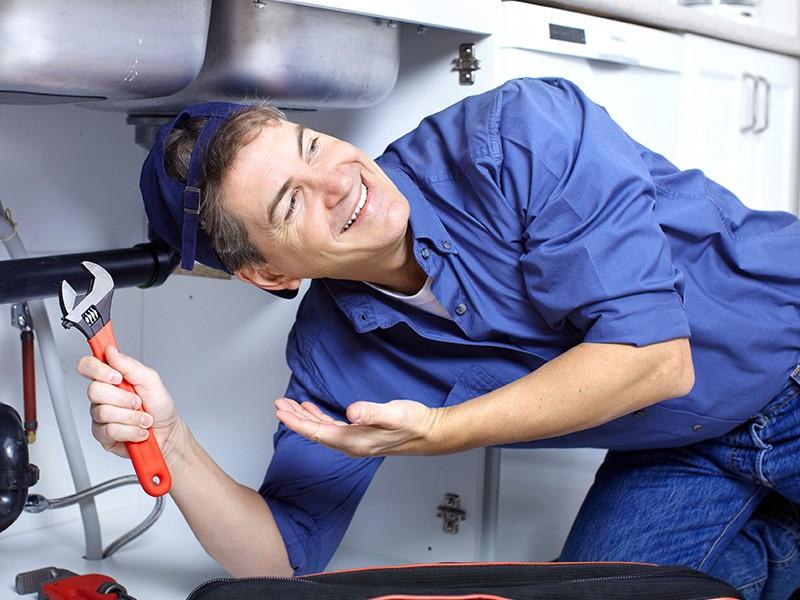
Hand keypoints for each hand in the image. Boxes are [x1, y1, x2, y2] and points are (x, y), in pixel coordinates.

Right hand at [77, 346, 181, 460]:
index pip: (88, 365)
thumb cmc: (159, 405)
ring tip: (143, 418)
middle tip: (138, 402)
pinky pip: (110, 431)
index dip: (97, 369)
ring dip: (132, 416)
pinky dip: (131, 430)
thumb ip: (129, 365)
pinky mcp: (102, 434)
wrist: (167, 431)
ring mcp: (100, 415)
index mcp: (111, 378)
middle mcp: (102, 396)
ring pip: (104, 412)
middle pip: (94, 391)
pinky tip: (138, 430)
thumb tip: (111, 351)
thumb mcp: (151, 380)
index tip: (117, 376)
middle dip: (124, 398)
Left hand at [273, 398, 445, 456]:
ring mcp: (355, 441)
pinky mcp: (361, 435)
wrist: (429, 433)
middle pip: (315, 433)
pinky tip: (314, 411)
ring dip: (305, 419)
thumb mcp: (393, 414)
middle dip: (295, 419)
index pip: (317, 432)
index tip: (281, 411)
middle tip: (279, 405)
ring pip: (322, 430)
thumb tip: (351, 412)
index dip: (297, 422)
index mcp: (354, 441)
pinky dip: (319, 418)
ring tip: (290, 406)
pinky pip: (332, 428)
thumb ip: (371, 412)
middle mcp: (351, 445)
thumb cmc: (413, 423)